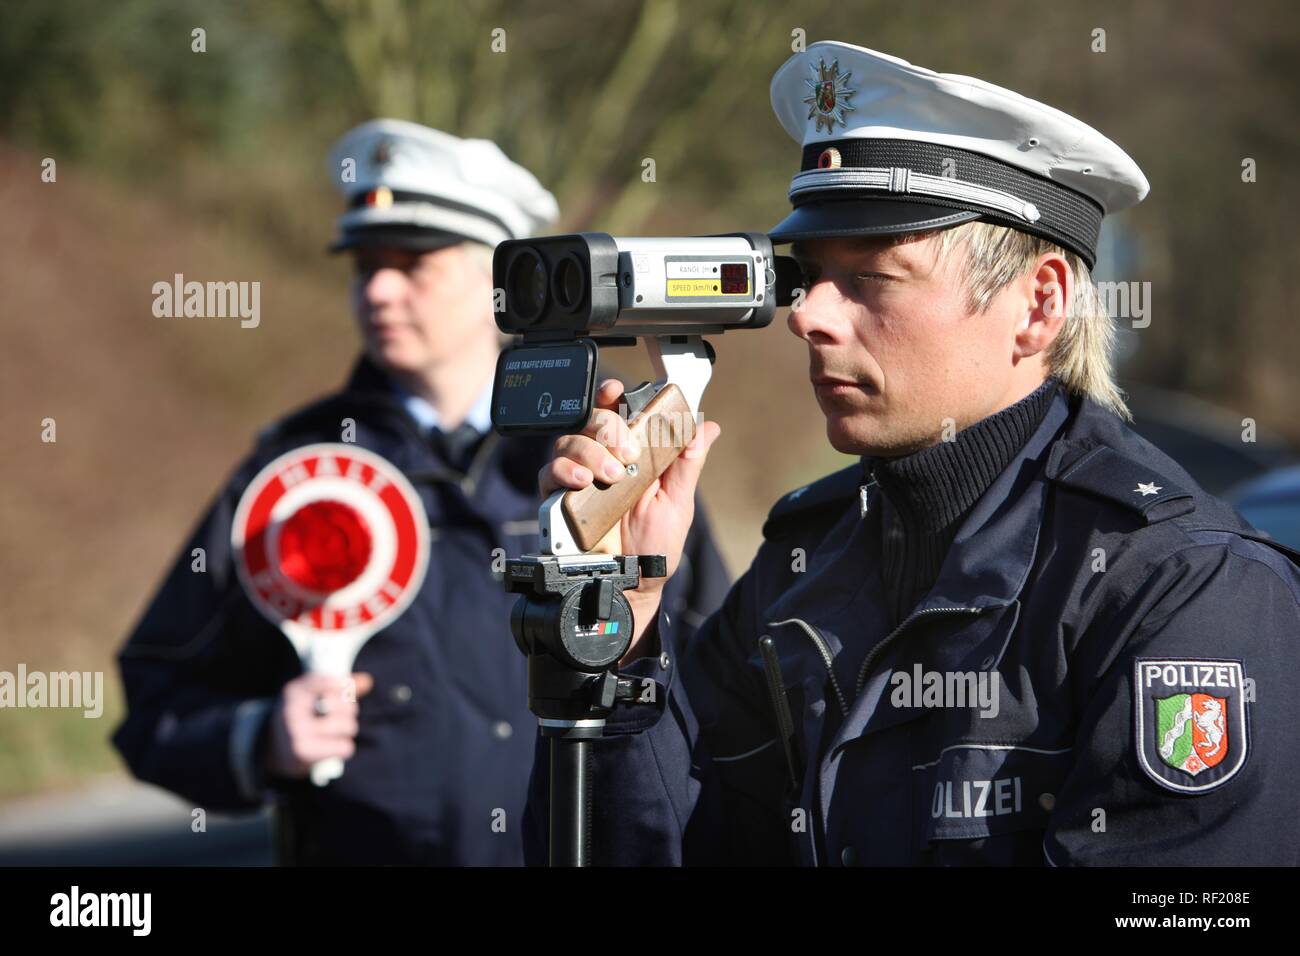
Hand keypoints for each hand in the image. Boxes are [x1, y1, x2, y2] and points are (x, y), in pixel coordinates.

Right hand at [264, 672, 373, 779]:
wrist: (272, 751)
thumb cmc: (301, 717)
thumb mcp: (313, 696)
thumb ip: (340, 687)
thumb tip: (368, 681)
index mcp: (294, 691)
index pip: (329, 682)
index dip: (344, 687)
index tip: (342, 691)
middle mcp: (293, 709)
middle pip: (346, 706)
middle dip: (349, 712)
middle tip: (340, 716)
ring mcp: (296, 731)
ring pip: (347, 726)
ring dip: (348, 730)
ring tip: (336, 732)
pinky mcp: (303, 752)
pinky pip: (344, 747)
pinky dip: (344, 747)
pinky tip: (333, 746)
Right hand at [539, 379, 720, 656]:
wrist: (635, 585)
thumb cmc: (655, 545)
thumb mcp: (678, 501)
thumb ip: (686, 463)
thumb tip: (707, 426)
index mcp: (630, 455)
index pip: (615, 413)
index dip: (611, 396)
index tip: (616, 392)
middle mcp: (600, 462)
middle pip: (590, 421)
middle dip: (607, 427)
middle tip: (627, 451)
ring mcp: (577, 481)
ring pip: (568, 442)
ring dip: (589, 451)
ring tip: (611, 475)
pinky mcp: (557, 501)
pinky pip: (548, 474)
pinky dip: (563, 471)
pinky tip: (582, 482)